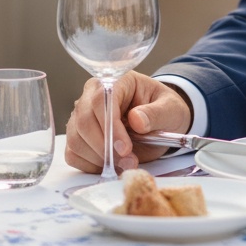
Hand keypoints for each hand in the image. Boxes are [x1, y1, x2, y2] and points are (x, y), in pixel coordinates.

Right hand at [65, 71, 192, 173]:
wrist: (162, 124)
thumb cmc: (166, 111)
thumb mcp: (171, 109)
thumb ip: (156, 113)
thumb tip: (136, 119)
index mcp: (118, 81)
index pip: (102, 100)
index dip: (111, 127)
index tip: (125, 148)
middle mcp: (94, 95)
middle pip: (84, 121)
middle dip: (105, 146)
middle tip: (127, 160)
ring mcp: (82, 116)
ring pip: (76, 140)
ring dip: (100, 158)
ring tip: (126, 162)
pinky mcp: (79, 137)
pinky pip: (74, 154)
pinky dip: (91, 164)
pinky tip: (112, 164)